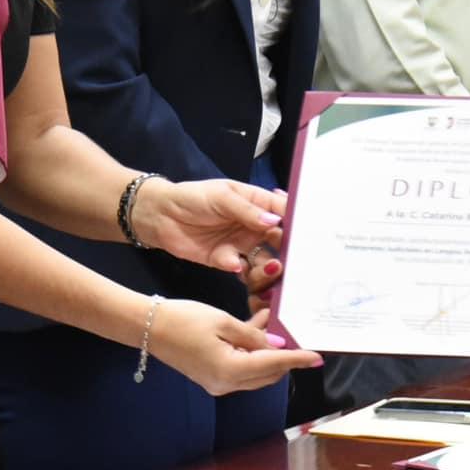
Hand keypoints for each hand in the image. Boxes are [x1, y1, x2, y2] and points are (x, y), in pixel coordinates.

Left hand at [136, 177, 285, 279]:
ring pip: (264, 260)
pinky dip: (244, 273)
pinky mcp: (226, 261)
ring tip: (269, 268)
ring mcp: (242, 245)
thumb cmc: (192, 197)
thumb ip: (247, 210)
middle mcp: (254, 226)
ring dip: (268, 266)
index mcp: (257, 204)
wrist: (159, 216)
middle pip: (280, 241)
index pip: (285, 213)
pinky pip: (243, 271)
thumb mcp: (221, 196)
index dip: (298, 224)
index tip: (309, 236)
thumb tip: (274, 221)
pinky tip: (235, 265)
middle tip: (292, 259)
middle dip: (288, 251)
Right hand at [150, 302, 321, 395]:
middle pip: (268, 374)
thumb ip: (252, 336)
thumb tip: (276, 346)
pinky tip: (253, 328)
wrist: (147, 327)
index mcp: (231, 370)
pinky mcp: (211, 377)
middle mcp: (227, 384)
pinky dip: (251, 353)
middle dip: (284, 356)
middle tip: (294, 332)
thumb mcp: (223, 322)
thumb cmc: (184, 320)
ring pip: (256, 372)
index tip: (318, 357)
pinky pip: (241, 368)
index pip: (274, 364)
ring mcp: (218, 383)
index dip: (298, 359)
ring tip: (271, 322)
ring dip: (267, 352)